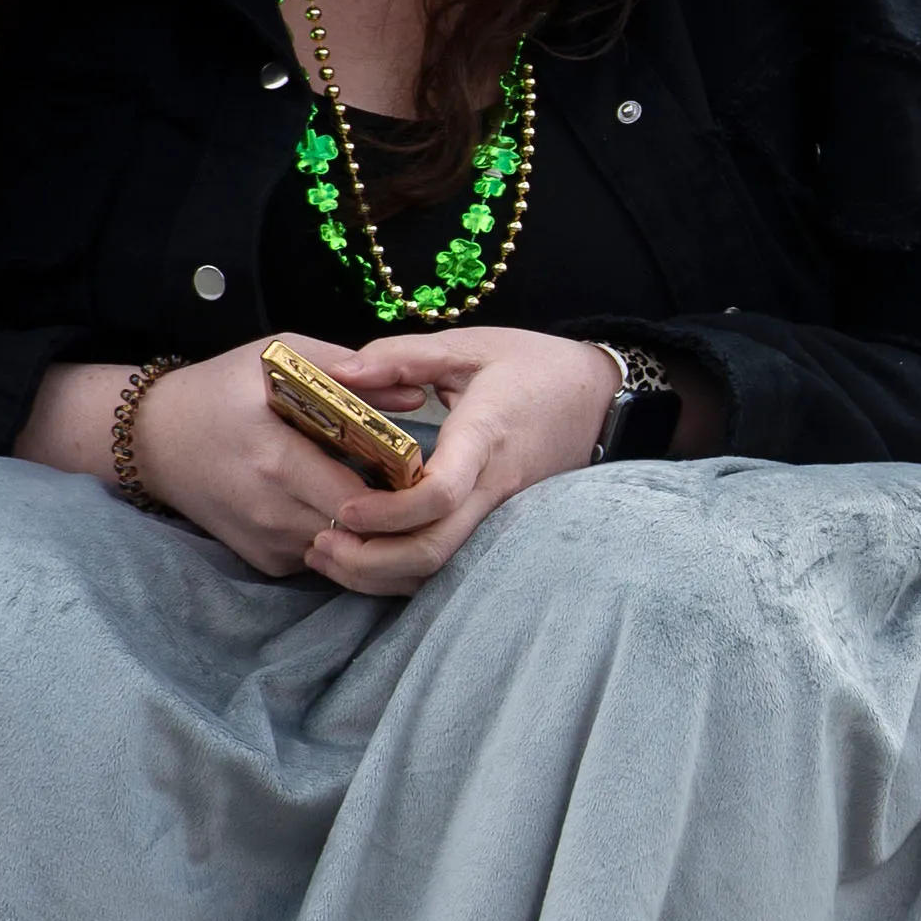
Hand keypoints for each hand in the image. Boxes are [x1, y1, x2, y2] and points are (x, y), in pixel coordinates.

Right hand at [75, 338, 388, 578]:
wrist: (154, 440)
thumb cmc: (218, 390)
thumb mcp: (273, 358)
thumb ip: (344, 369)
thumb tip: (416, 395)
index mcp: (277, 461)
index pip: (361, 502)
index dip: (399, 492)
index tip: (416, 469)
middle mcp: (272, 513)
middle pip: (361, 533)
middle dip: (395, 515)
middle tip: (414, 486)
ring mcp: (268, 544)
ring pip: (349, 552)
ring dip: (371, 529)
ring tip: (383, 495)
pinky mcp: (266, 563)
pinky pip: (325, 560)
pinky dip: (342, 539)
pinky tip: (343, 508)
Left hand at [307, 327, 628, 595]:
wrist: (599, 397)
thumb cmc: (534, 366)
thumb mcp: (470, 345)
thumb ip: (402, 357)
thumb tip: (342, 373)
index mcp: (485, 436)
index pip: (441, 493)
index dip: (389, 511)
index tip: (345, 508)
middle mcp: (495, 485)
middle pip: (435, 549)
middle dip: (370, 561)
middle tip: (321, 544)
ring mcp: (501, 512)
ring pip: (441, 568)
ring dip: (381, 575)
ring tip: (330, 555)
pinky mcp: (500, 523)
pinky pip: (451, 563)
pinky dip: (404, 573)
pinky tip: (366, 558)